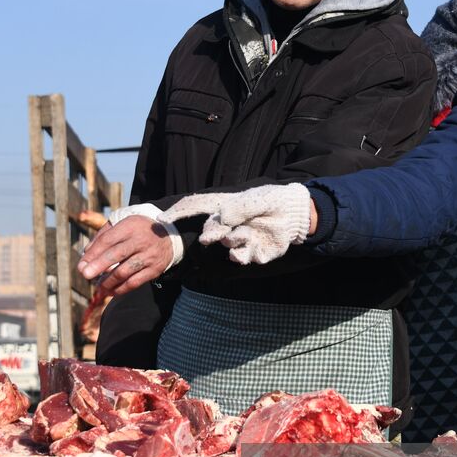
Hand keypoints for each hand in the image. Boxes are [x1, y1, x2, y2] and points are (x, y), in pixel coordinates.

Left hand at [77, 216, 175, 296]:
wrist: (170, 235)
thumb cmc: (138, 230)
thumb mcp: (123, 224)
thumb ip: (103, 235)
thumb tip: (86, 254)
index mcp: (130, 226)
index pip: (108, 240)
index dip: (93, 253)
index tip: (81, 265)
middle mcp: (141, 240)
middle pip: (116, 255)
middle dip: (98, 266)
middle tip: (85, 275)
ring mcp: (149, 256)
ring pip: (124, 272)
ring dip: (108, 282)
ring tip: (98, 287)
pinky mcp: (155, 269)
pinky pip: (135, 282)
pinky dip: (121, 289)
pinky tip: (110, 292)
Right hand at [162, 183, 313, 264]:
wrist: (295, 214)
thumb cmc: (272, 201)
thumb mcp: (257, 198)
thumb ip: (239, 207)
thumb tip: (221, 218)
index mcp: (225, 209)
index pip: (196, 208)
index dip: (178, 213)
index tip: (161, 220)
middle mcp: (228, 226)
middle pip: (210, 232)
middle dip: (210, 235)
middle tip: (210, 237)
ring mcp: (239, 241)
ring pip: (227, 246)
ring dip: (232, 241)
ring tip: (245, 233)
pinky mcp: (252, 253)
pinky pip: (242, 258)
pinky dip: (243, 255)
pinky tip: (250, 248)